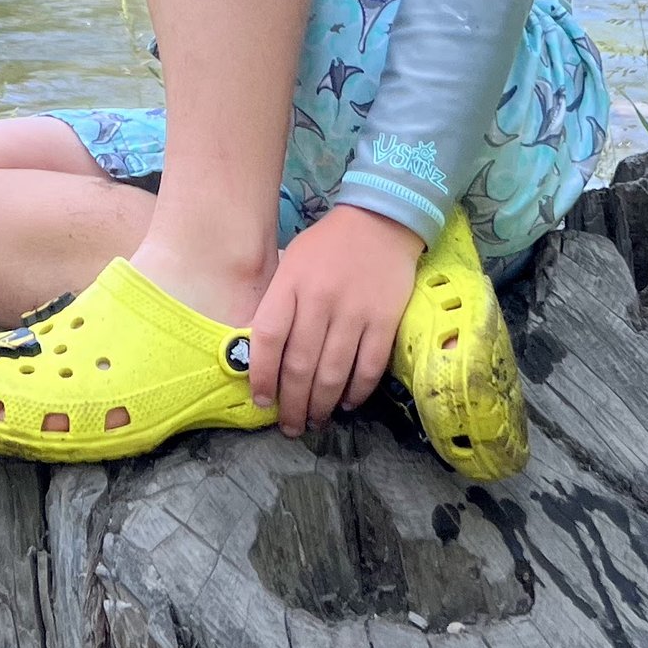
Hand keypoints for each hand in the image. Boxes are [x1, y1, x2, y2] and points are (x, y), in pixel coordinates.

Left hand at [247, 205, 423, 435]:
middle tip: (290, 426)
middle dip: (292, 404)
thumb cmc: (327, 247)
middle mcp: (319, 299)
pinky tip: (346, 403)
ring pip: (333, 373)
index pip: (268, 339)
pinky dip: (357, 391)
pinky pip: (369, 367)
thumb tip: (262, 356)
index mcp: (290, 283)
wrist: (380, 221)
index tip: (261, 401)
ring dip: (321, 405)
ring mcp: (354, 311)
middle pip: (300, 365)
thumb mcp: (290, 264)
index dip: (262, 376)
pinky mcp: (385, 319)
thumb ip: (278, 305)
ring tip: (315, 421)